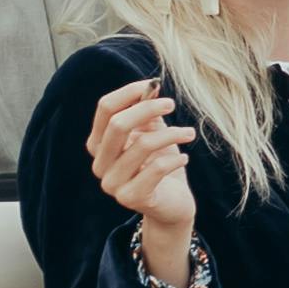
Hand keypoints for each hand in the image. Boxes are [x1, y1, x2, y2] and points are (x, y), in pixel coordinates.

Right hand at [85, 74, 198, 287]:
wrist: (172, 203)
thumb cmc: (160, 163)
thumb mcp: (153, 132)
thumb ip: (148, 112)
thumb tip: (151, 86)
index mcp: (98, 144)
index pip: (105, 109)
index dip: (129, 92)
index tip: (154, 84)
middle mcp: (100, 164)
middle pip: (118, 125)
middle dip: (147, 108)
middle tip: (172, 104)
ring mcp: (112, 183)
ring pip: (142, 145)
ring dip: (171, 134)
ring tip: (189, 133)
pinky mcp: (131, 198)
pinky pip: (156, 168)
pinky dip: (175, 159)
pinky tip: (185, 158)